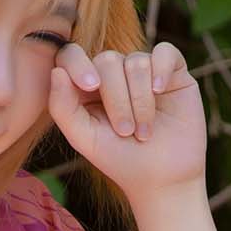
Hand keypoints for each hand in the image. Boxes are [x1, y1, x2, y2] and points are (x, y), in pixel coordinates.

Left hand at [47, 42, 206, 206]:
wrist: (164, 178)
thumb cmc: (120, 160)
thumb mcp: (84, 139)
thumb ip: (62, 107)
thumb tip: (57, 71)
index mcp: (86, 86)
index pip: (72, 56)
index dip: (77, 63)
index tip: (90, 86)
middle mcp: (114, 73)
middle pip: (107, 60)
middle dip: (116, 99)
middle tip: (125, 132)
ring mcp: (144, 70)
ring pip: (136, 61)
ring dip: (140, 100)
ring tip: (144, 132)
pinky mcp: (173, 72)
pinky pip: (165, 52)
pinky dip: (162, 70)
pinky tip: (161, 91)